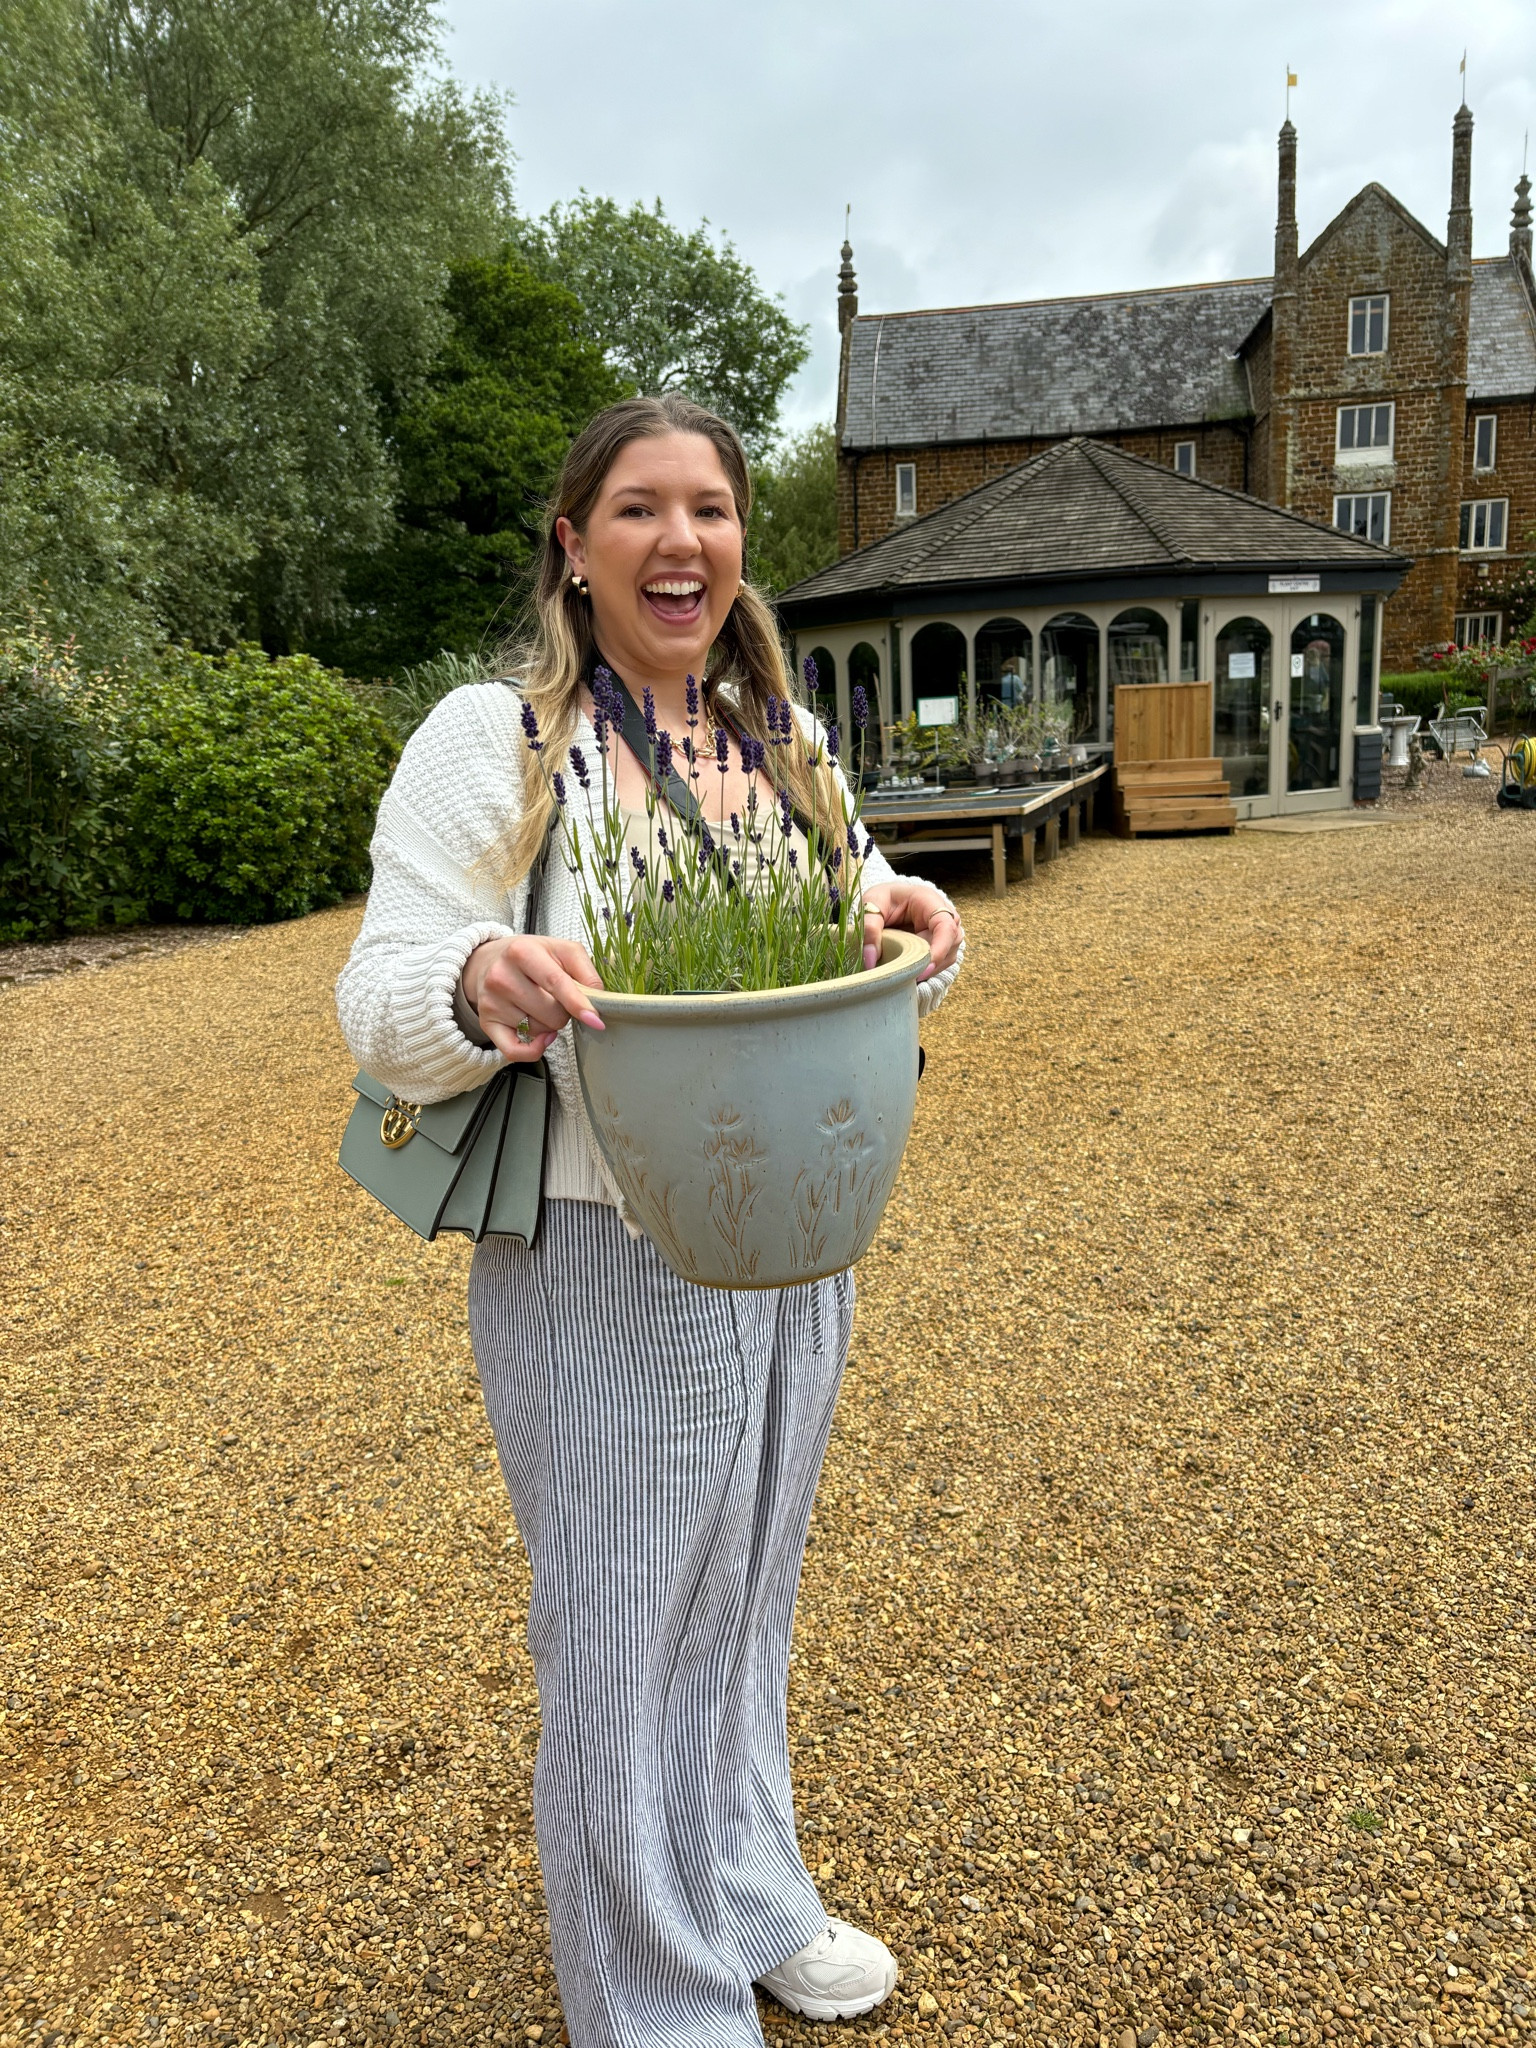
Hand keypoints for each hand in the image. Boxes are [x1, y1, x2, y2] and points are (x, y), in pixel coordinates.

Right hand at [460, 935, 604, 1061]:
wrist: (488, 961)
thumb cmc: (530, 956)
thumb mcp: (560, 950)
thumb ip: (584, 969)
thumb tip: (598, 997)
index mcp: (522, 952)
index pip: (556, 983)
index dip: (578, 1003)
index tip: (595, 1019)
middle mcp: (502, 976)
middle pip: (551, 1013)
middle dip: (565, 1011)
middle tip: (557, 998)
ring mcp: (492, 1002)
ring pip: (539, 1031)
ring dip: (549, 1024)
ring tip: (541, 1005)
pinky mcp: (487, 1023)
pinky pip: (514, 1051)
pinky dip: (534, 1050)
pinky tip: (541, 1037)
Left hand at [861, 881, 962, 982]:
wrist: (891, 899)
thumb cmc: (884, 898)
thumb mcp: (871, 904)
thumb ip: (869, 928)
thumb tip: (871, 959)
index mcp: (930, 901)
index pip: (946, 927)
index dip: (939, 950)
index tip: (924, 970)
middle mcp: (946, 917)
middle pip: (948, 946)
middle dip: (926, 962)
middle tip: (901, 972)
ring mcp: (948, 933)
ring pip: (946, 959)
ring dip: (925, 968)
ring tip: (901, 969)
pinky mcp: (944, 947)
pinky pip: (940, 965)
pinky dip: (924, 970)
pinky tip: (908, 970)